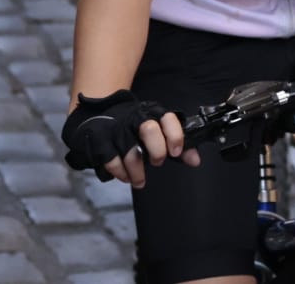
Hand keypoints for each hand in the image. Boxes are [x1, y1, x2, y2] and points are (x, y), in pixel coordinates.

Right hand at [61, 89, 200, 185]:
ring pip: (131, 153)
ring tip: (140, 181)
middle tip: (157, 162)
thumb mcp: (156, 129)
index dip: (175, 136)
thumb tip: (196, 161)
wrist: (98, 114)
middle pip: (150, 130)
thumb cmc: (133, 126)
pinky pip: (113, 163)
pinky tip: (125, 176)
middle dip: (157, 151)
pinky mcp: (101, 142)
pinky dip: (121, 174)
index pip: (168, 119)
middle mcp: (135, 119)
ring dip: (137, 173)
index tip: (176, 152)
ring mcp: (117, 130)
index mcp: (152, 113)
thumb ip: (176, 144)